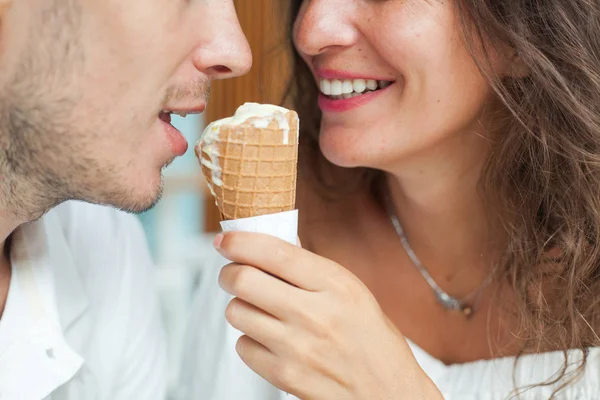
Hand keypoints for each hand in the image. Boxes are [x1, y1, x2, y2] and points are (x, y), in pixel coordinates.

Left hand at [214, 232, 442, 399]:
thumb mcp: (354, 292)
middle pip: (243, 280)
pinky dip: (250, 339)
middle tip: (233, 274)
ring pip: (236, 312)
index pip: (275, 252)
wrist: (388, 393)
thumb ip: (312, 270)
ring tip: (259, 310)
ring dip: (241, 306)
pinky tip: (269, 339)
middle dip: (229, 272)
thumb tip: (269, 248)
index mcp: (336, 286)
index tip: (225, 240)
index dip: (241, 242)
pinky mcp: (284, 375)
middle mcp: (314, 314)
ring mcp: (297, 347)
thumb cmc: (373, 340)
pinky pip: (243, 346)